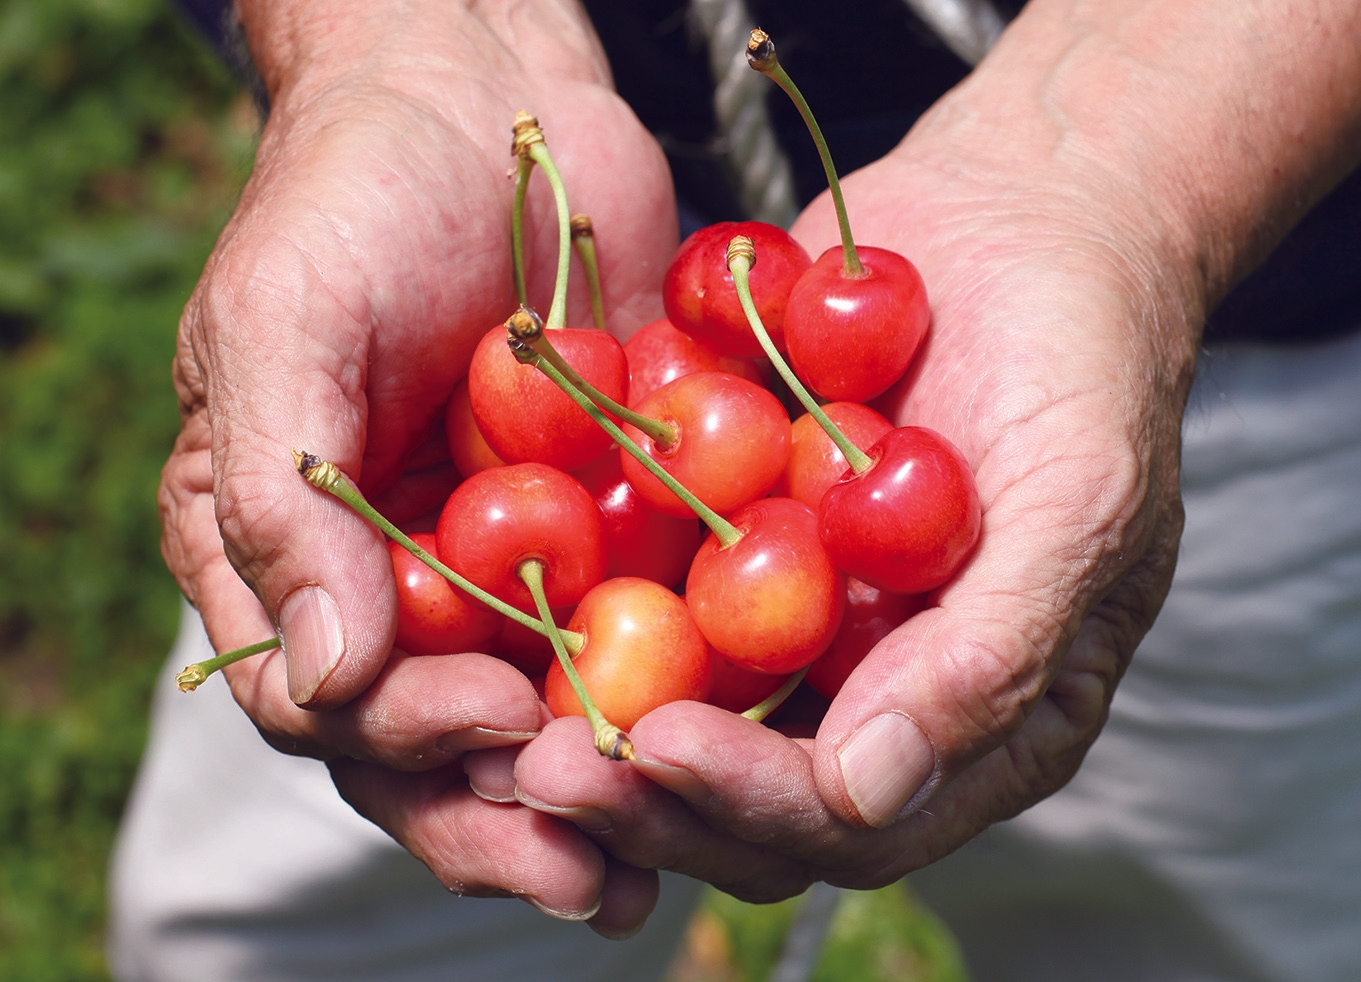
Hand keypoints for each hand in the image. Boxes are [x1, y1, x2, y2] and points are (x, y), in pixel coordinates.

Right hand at [157, 0, 676, 931]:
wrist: (486, 101)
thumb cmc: (354, 195)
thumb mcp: (282, 327)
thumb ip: (284, 505)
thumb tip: (325, 680)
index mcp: (286, 555)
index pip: (321, 702)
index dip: (401, 744)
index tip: (493, 729)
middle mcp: (389, 581)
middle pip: (434, 743)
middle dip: (508, 810)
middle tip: (591, 869)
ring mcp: (496, 564)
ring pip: (539, 710)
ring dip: (597, 788)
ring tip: (657, 869)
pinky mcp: (598, 527)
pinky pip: (629, 626)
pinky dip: (671, 690)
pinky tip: (731, 743)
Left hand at [505, 0, 1360, 897]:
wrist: (1018, 216)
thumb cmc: (1081, 356)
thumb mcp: (1077, 500)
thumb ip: (992, 655)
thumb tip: (868, 796)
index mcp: (975, 718)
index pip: (852, 817)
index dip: (750, 800)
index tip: (656, 749)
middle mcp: (872, 687)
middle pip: (743, 790)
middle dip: (641, 792)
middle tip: (535, 763)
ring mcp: (795, 618)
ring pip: (677, 710)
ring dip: (583, 719)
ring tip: (488, 704)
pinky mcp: (731, 542)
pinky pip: (646, 592)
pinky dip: (580, 603)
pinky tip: (496, 594)